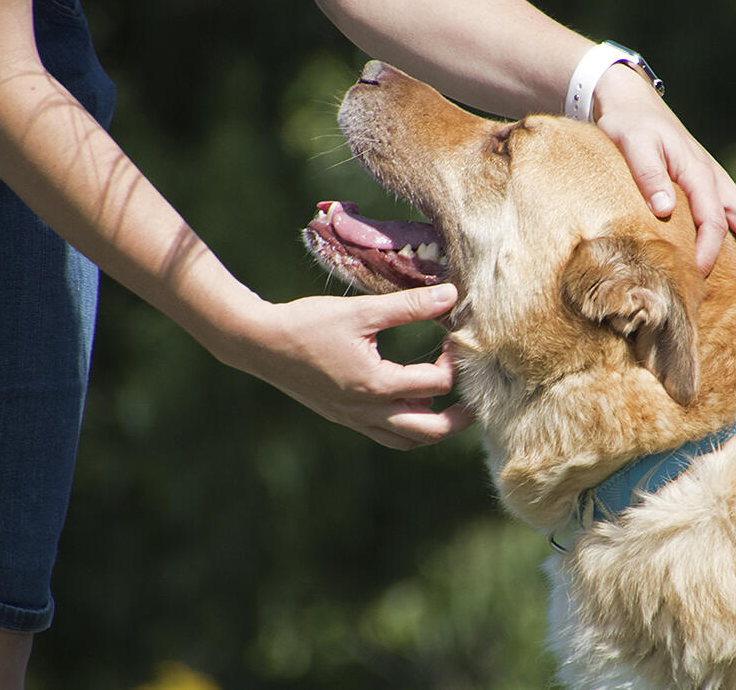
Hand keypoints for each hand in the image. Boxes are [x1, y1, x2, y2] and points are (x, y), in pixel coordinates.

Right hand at [234, 283, 471, 448]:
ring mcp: (356, 419)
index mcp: (377, 385)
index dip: (453, 362)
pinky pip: (386, 434)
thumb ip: (409, 306)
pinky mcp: (345, 417)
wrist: (260, 344)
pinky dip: (407, 425)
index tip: (452, 338)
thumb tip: (452, 295)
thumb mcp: (362, 311)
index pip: (436, 384)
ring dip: (433, 426)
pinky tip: (411, 400)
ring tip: (449, 403)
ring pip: (408, 440)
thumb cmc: (309, 324)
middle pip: (430, 432)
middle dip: (460, 417)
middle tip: (475, 396)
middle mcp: (369, 412)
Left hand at [591, 66, 735, 275]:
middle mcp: (714, 177)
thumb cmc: (629, 124)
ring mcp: (717, 179)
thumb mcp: (633, 146)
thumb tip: (666, 211)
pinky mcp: (711, 180)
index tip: (699, 275)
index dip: (709, 251)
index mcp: (698, 173)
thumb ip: (650, 177)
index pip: (713, 220)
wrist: (632, 100)